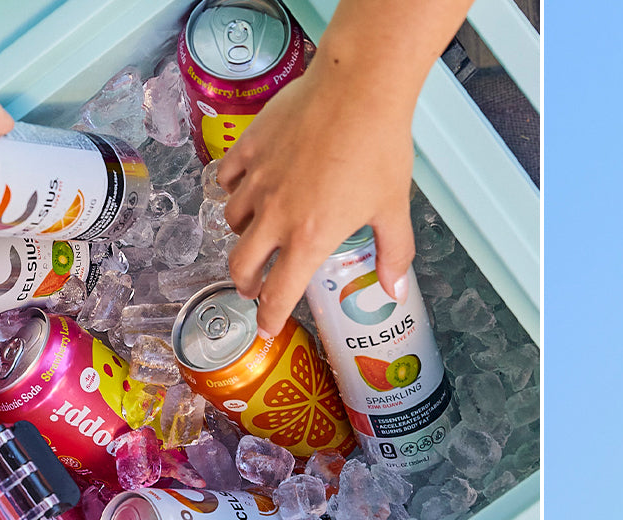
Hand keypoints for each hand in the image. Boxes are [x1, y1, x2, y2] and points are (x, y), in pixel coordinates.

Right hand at [216, 65, 417, 335]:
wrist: (358, 89)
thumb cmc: (380, 149)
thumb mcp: (393, 208)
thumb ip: (393, 254)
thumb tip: (395, 290)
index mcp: (310, 238)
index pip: (278, 294)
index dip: (268, 317)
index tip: (264, 328)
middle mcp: (275, 215)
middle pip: (241, 264)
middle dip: (246, 283)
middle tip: (255, 286)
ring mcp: (257, 180)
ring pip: (233, 220)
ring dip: (243, 234)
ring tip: (259, 231)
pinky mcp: (248, 148)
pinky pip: (227, 179)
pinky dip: (234, 190)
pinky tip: (248, 187)